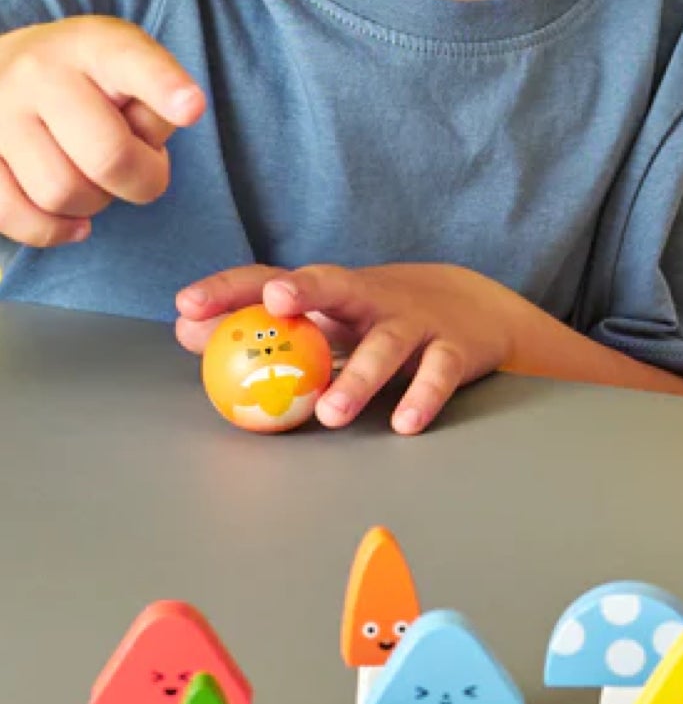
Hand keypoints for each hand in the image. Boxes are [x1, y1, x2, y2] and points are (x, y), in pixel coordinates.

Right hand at [0, 17, 204, 246]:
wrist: (1, 66)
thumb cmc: (87, 78)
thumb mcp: (129, 66)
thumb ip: (154, 104)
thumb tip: (147, 153)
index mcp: (93, 44)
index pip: (131, 62)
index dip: (164, 87)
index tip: (191, 108)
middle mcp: (38, 72)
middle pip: (108, 155)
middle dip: (142, 181)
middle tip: (143, 172)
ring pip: (61, 193)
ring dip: (93, 204)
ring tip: (95, 180)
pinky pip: (12, 214)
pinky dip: (51, 230)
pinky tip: (73, 221)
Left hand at [174, 261, 517, 433]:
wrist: (476, 308)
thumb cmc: (378, 318)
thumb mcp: (322, 318)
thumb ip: (260, 327)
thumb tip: (185, 332)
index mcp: (332, 292)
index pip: (275, 279)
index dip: (230, 290)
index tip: (188, 305)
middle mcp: (371, 298)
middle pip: (337, 285)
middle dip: (306, 290)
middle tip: (275, 304)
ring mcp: (415, 322)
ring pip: (387, 344)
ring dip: (359, 378)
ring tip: (331, 413)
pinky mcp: (453, 348)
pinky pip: (438, 373)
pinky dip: (422, 397)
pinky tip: (403, 423)